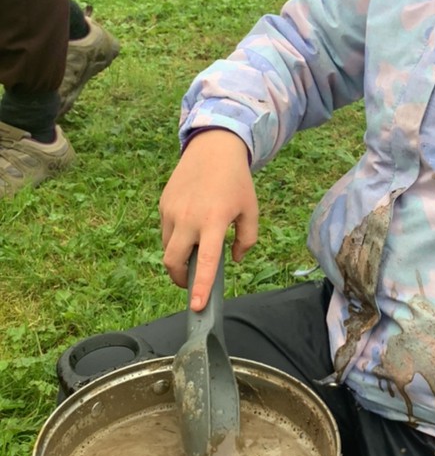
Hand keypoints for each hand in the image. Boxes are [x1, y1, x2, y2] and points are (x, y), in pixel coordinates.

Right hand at [159, 130, 258, 309]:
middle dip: (180, 279)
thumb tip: (234, 260)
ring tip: (196, 248)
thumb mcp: (251, 210)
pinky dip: (176, 239)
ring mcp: (172, 211)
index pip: (205, 262)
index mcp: (213, 221)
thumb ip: (248, 240)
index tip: (195, 307)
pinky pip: (166, 232)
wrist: (213, 149)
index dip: (199, 287)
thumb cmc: (236, 182)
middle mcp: (188, 218)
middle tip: (192, 282)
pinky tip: (191, 228)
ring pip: (168, 248)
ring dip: (178, 257)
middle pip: (173, 262)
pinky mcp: (163, 204)